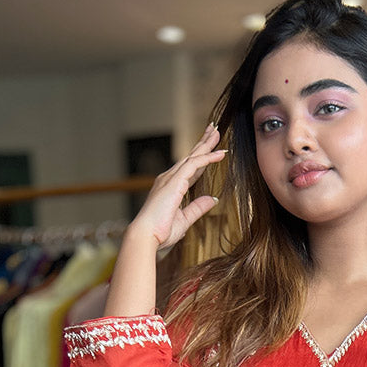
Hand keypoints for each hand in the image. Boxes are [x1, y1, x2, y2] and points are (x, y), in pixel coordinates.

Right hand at [129, 124, 226, 249]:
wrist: (146, 236)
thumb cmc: (160, 232)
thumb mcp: (184, 220)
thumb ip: (197, 208)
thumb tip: (212, 199)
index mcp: (171, 188)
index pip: (190, 169)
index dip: (202, 159)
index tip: (213, 149)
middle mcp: (169, 179)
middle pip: (190, 157)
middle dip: (202, 143)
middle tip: (213, 130)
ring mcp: (171, 179)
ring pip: (192, 156)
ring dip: (206, 145)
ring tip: (216, 133)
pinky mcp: (174, 181)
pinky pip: (194, 165)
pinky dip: (207, 158)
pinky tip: (220, 153)